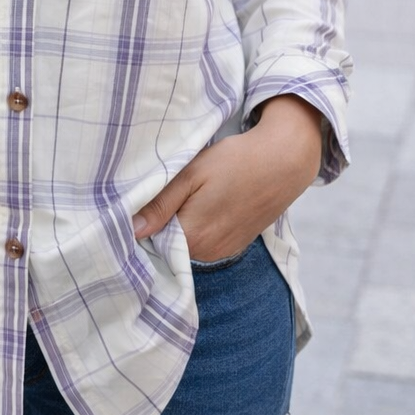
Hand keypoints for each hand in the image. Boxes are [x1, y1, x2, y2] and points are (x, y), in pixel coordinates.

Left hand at [132, 95, 322, 262]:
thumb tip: (132, 230)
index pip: (151, 241)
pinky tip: (204, 203)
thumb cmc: (235, 161)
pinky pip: (205, 242)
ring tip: (187, 195)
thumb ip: (161, 204)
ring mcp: (223, 250)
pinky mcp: (235, 245)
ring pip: (186, 243)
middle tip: (164, 191)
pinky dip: (199, 226)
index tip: (138, 202)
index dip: (142, 222)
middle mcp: (207, 252)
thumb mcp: (191, 174)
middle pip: (168, 243)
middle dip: (160, 223)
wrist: (283, 161)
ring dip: (180, 224)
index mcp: (193, 236)